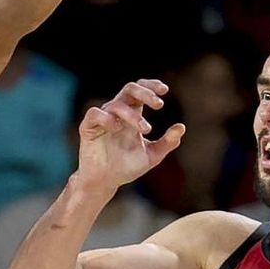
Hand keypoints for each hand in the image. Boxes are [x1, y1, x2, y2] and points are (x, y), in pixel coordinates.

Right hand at [77, 79, 183, 195]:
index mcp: (132, 114)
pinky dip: (106, 118)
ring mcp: (102, 119)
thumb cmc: (126, 167)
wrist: (106, 182)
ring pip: (117, 104)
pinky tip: (116, 128)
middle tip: (159, 104)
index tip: (165, 90)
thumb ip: (167, 142)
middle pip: (129, 89)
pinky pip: (95, 114)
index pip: (140, 90)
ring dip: (133, 115)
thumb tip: (181, 127)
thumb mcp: (152, 156)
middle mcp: (117, 113)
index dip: (151, 86)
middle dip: (145, 93)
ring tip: (146, 130)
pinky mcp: (88, 128)